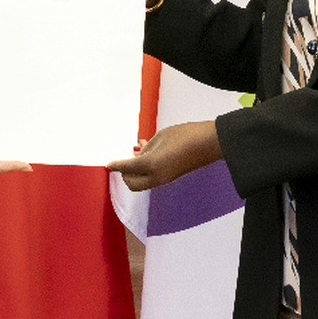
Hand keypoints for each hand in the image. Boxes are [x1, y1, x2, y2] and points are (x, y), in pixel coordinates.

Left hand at [107, 121, 222, 191]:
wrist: (210, 144)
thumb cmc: (186, 135)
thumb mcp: (161, 137)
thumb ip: (147, 148)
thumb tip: (138, 154)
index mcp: (151, 164)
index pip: (127, 168)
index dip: (115, 165)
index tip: (108, 164)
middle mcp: (156, 177)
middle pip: (132, 183)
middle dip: (125, 173)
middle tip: (125, 159)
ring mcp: (165, 180)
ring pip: (142, 183)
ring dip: (136, 172)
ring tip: (139, 154)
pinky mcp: (171, 178)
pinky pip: (152, 179)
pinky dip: (146, 171)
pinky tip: (150, 155)